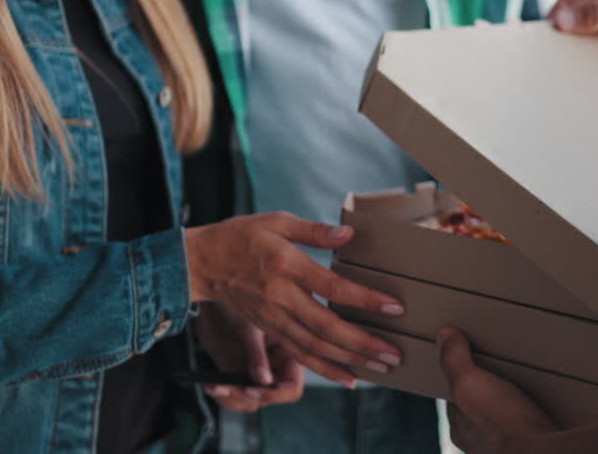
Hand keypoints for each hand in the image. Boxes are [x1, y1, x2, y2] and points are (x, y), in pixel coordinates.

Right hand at [183, 212, 404, 387]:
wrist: (202, 263)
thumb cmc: (241, 236)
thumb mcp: (277, 221)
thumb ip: (315, 230)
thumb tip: (349, 235)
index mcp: (286, 266)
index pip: (332, 288)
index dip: (364, 300)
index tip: (393, 307)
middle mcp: (281, 298)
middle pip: (326, 329)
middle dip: (364, 344)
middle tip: (395, 354)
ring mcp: (274, 318)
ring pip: (315, 348)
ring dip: (351, 361)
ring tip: (382, 367)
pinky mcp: (270, 330)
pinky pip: (300, 354)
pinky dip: (325, 368)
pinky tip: (349, 377)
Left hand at [194, 302, 303, 411]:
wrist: (214, 297)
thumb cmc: (238, 303)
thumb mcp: (249, 326)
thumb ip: (257, 354)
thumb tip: (264, 381)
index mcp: (287, 352)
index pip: (292, 386)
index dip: (276, 393)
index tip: (252, 389)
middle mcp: (273, 366)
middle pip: (268, 397)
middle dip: (246, 396)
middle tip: (227, 388)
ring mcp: (253, 372)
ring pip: (249, 400)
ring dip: (231, 398)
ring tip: (215, 386)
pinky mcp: (236, 374)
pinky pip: (233, 395)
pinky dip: (221, 394)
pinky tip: (210, 385)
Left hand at [438, 327, 557, 453]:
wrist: (541, 450)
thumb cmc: (501, 424)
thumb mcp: (470, 383)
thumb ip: (455, 361)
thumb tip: (444, 336)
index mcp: (461, 428)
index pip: (453, 399)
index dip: (458, 377)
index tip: (466, 357)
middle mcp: (481, 442)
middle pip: (480, 407)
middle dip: (488, 388)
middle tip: (499, 365)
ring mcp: (507, 445)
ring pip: (504, 415)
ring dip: (512, 399)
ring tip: (523, 378)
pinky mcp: (532, 443)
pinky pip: (529, 420)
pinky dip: (533, 409)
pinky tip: (541, 398)